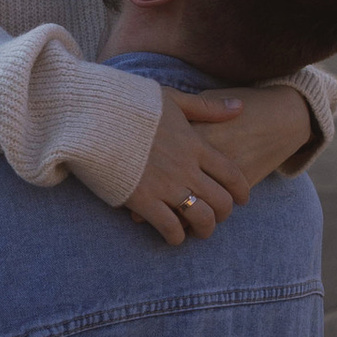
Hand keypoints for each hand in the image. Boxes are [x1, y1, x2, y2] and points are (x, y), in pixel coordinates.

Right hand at [125, 89, 246, 246]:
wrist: (94, 117)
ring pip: (201, 218)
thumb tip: (241, 107)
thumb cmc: (131, 104)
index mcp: (195, 145)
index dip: (242, 191)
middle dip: (225, 213)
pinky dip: (176, 236)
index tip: (242, 199)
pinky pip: (170, 228)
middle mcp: (186, 169)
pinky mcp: (143, 201)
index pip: (231, 174)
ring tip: (199, 231)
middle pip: (221, 201)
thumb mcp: (173, 99)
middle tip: (219, 216)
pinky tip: (174, 236)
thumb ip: (208, 107)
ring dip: (204, 229)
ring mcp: (166, 187)